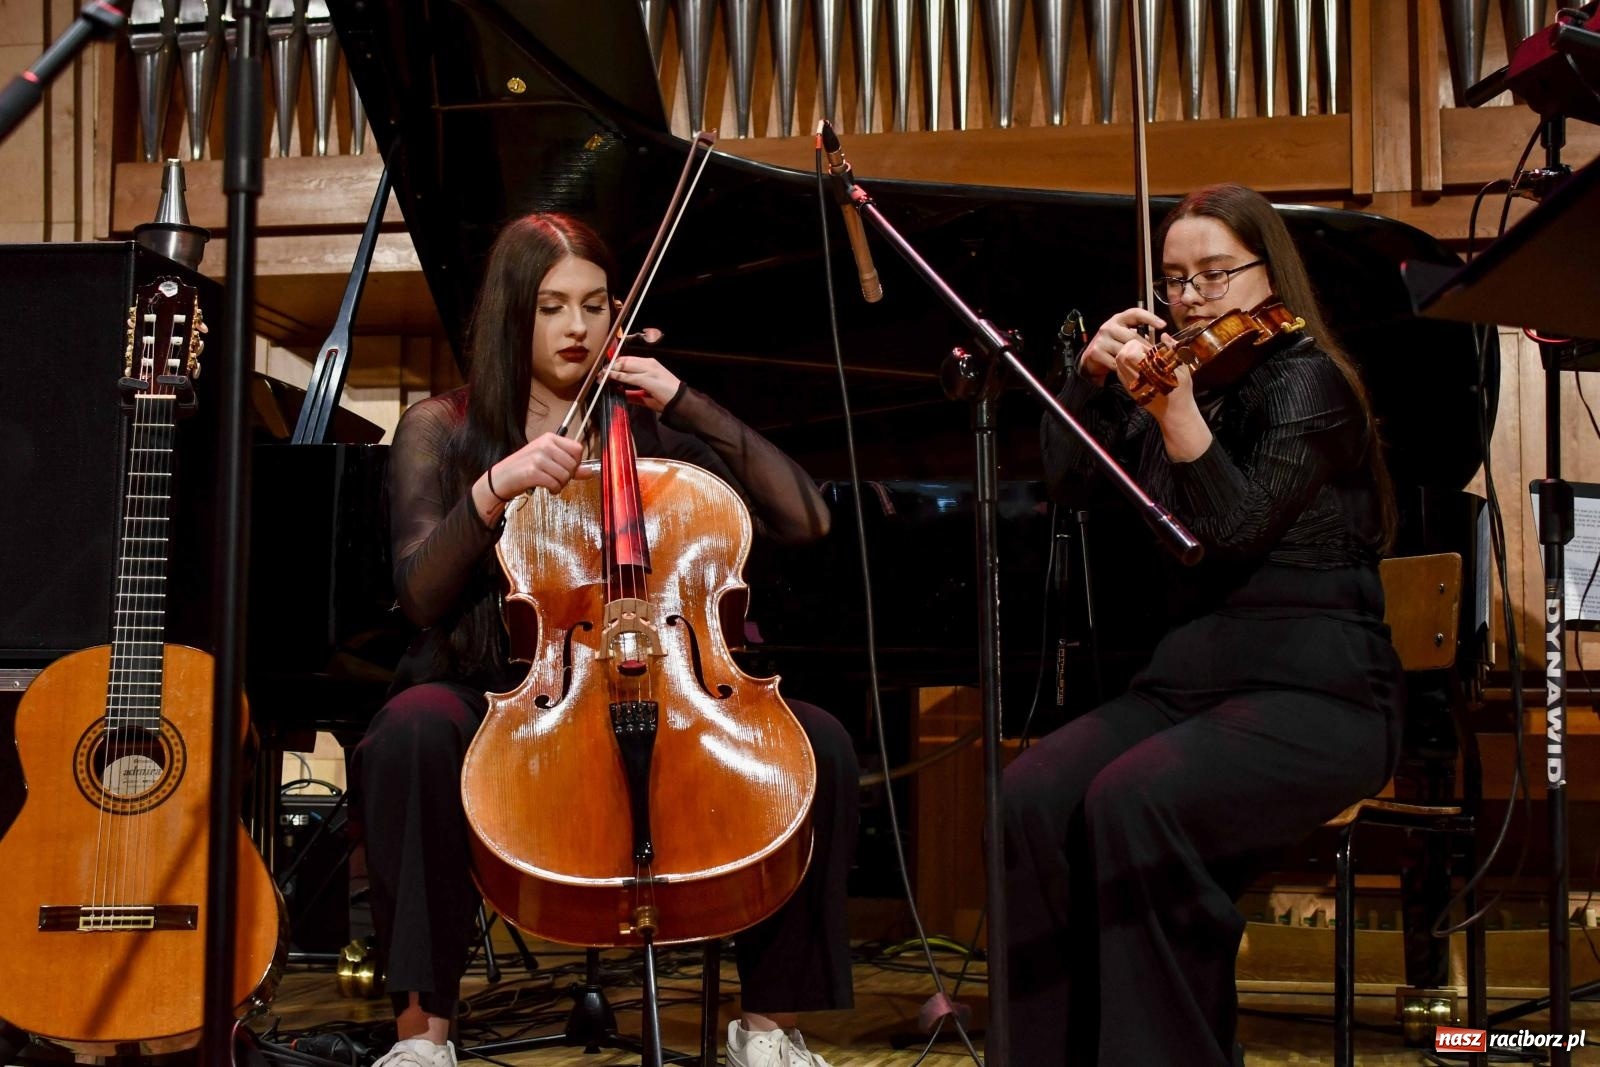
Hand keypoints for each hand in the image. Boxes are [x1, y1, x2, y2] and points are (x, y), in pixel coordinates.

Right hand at [496, 432, 589, 495]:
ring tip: (551, 484)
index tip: (567, 469)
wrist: (501, 479)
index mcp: (549, 438)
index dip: (576, 463)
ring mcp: (538, 458)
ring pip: (565, 475)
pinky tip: (547, 488)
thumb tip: (589, 472)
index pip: (577, 449)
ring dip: (561, 485)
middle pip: (573, 464)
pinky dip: (554, 490)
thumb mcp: (548, 463)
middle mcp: (544, 445)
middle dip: (568, 476)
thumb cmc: (524, 469)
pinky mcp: (532, 472)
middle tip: (557, 479)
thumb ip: (570, 466)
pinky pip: (555, 484)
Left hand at [606, 353, 680, 412]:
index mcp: (650, 364)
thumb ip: (633, 393)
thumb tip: (620, 393)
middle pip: (624, 360)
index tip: (605, 370)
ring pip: (624, 365)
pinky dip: (615, 377)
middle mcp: (649, 363)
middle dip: (611, 366)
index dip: (615, 364)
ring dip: (611, 370)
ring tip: (601, 375)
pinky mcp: (646, 378)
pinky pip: (627, 376)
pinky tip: (608, 379)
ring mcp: (648, 369)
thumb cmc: (667, 398)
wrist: (681, 401)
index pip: (629, 360)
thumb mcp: (647, 394)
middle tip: (600, 373)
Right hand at [1083, 307, 1165, 385]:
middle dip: (1146, 348)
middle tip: (1158, 357)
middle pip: (1132, 336)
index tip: (1163, 325)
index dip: (1150, 318)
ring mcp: (1101, 339)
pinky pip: (1115, 362)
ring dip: (1136, 360)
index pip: (1135, 313)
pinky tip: (1129, 371)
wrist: (1092, 358)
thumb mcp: (1126, 337)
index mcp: (1119, 319)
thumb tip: (1162, 341)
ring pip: (1124, 350)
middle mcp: (1109, 327)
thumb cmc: (1114, 346)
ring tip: (1146, 366)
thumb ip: (1140, 336)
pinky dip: (1123, 368)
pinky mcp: (1096, 352)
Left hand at [1114, 341, 1211, 460]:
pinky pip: (1120, 373)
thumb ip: (1171, 350)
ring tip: (1142, 359)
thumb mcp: (1181, 368)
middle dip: (1130, 348)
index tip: (1148, 347)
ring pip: (1118, 364)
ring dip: (1127, 357)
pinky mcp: (1129, 390)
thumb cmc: (1180, 389)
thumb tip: (1164, 335)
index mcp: (1148, 370)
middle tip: (1143, 351)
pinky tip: (1139, 367)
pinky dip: (1126, 366)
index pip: (1130, 350)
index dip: (1138, 344)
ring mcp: (1130, 384)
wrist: (1173, 412)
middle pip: (1121, 355)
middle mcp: (1135, 377)